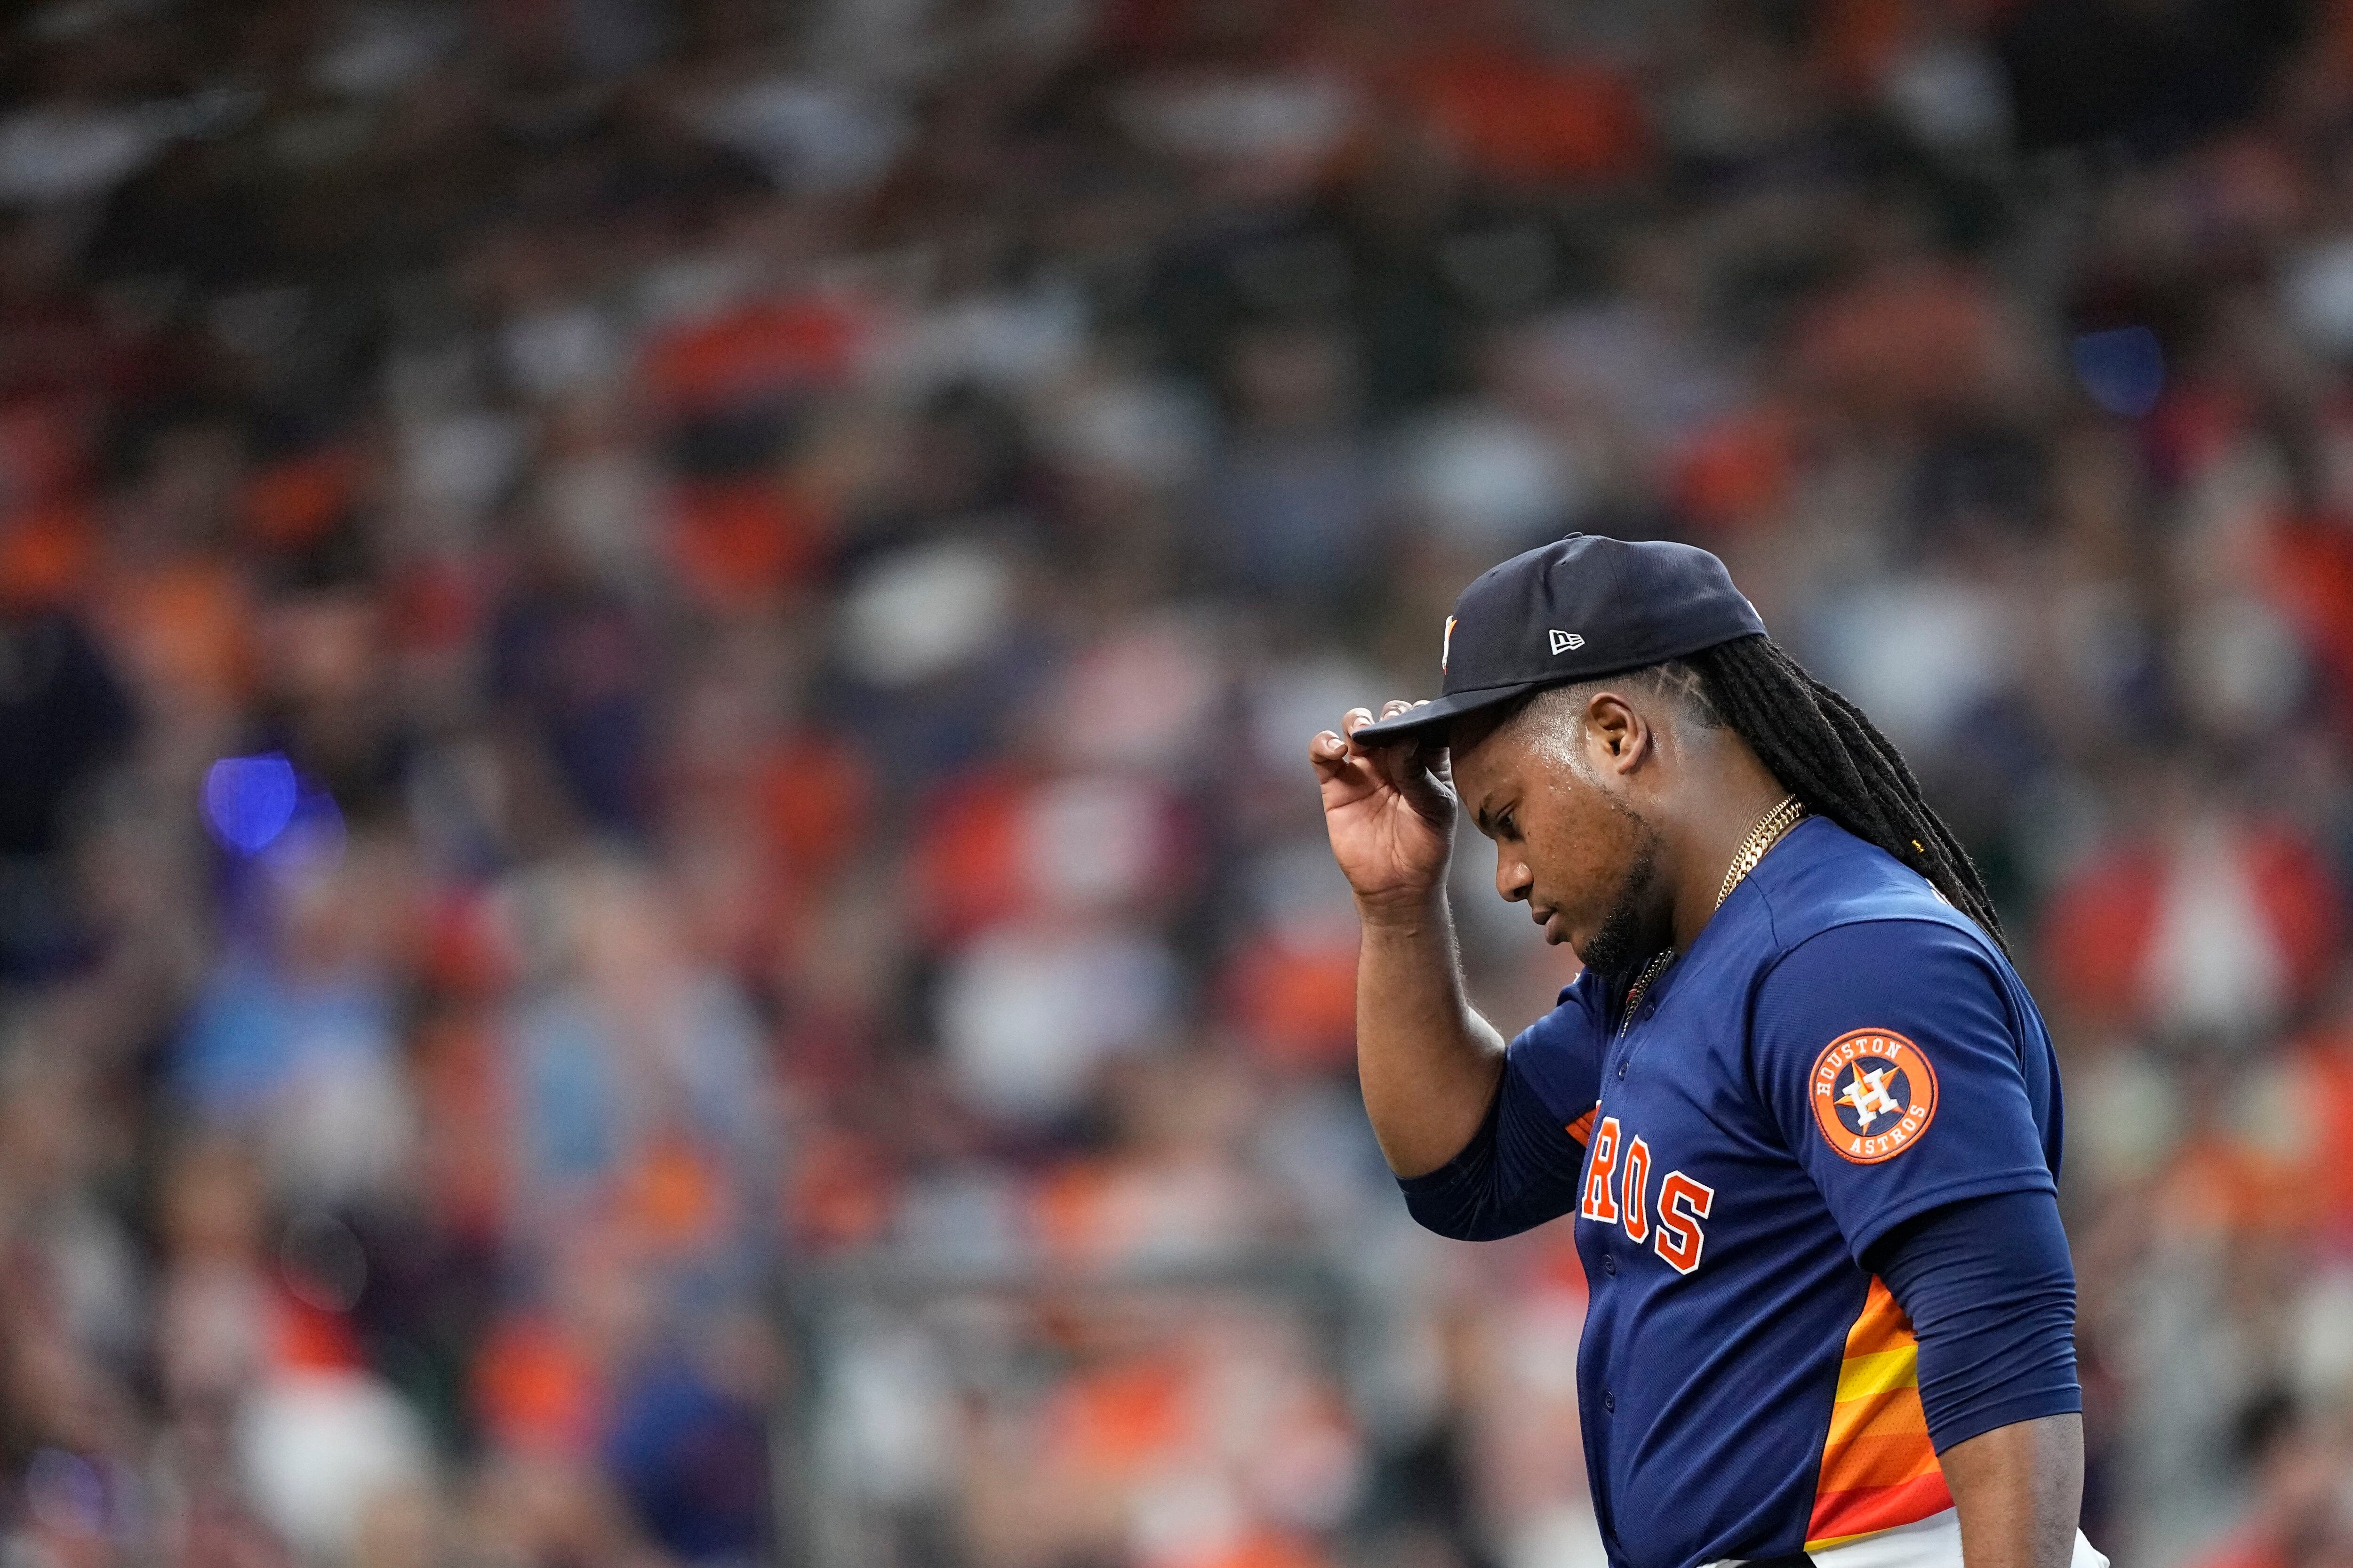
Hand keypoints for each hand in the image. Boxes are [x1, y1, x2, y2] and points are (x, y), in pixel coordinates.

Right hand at [1310, 700, 1457, 917]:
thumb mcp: (1435, 810)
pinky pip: (1322, 755)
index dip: (1421, 715)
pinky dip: (1323, 744)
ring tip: (1361, 733)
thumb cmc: (1425, 847)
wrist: (1396, 885)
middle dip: (1389, 714)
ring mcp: (1363, 769)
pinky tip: (1336, 750)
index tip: (1420, 720)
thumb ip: (1419, 775)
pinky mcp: (1336, 784)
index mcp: (1426, 759)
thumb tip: (1403, 740)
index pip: (1423, 723)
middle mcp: (1394, 757)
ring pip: (1355, 727)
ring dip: (1356, 721)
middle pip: (1388, 718)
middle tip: (1392, 721)